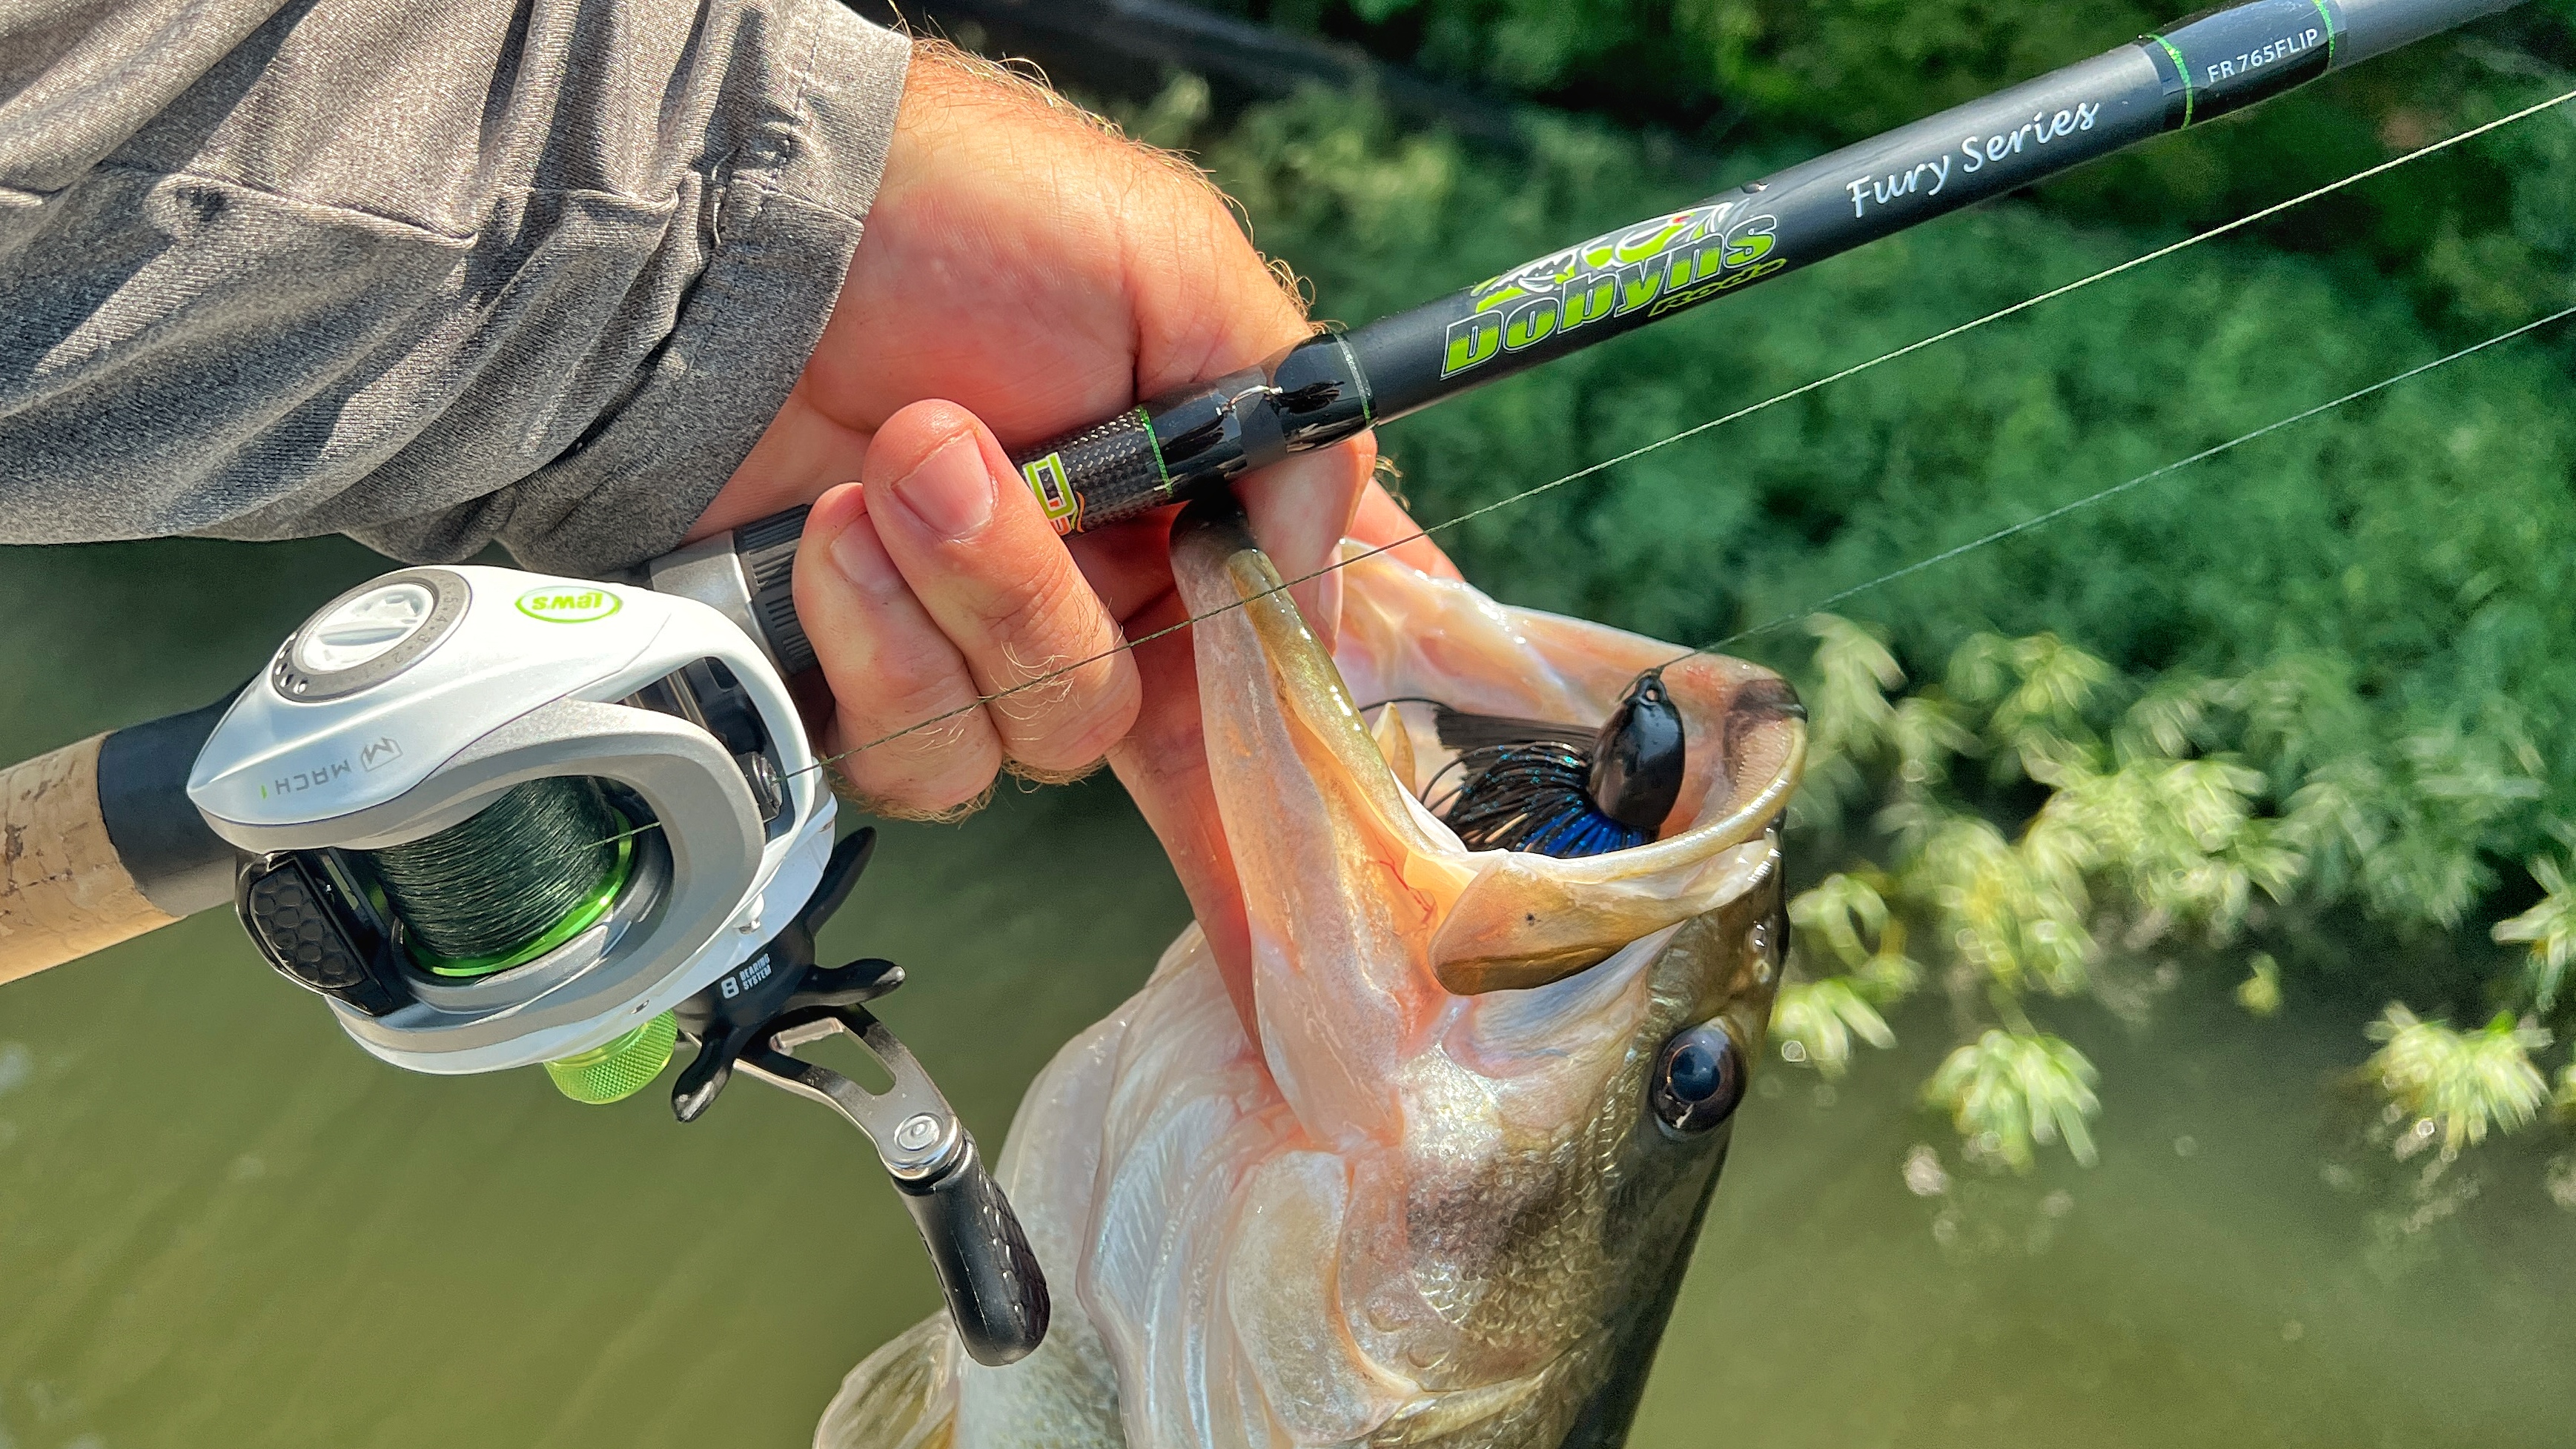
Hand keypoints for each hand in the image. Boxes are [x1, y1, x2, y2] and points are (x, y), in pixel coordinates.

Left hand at [695, 44, 1453, 1020]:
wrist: (743, 227)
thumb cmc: (960, 211)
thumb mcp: (1173, 264)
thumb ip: (1287, 430)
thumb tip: (1321, 578)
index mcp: (1191, 504)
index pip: (1287, 647)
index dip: (1317, 739)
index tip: (1341, 820)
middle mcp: (1098, 591)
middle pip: (1167, 725)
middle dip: (1059, 604)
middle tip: (974, 465)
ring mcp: (976, 646)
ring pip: (1042, 738)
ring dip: (968, 598)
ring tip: (893, 461)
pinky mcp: (861, 684)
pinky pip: (916, 752)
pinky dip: (876, 641)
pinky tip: (831, 531)